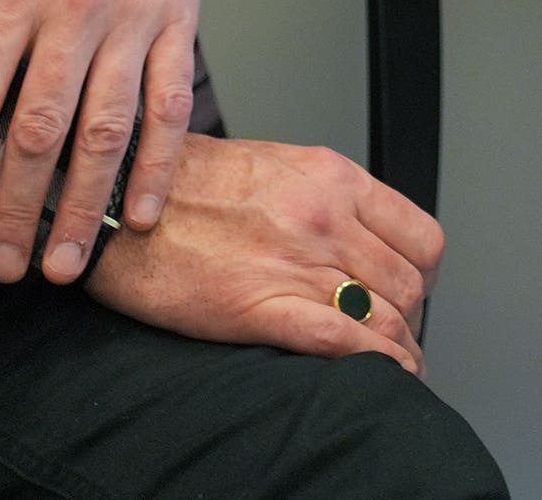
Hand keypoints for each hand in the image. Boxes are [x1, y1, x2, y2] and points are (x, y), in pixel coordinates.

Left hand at [0, 0, 217, 283]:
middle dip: (17, 211)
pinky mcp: (183, 16)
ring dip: (84, 209)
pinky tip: (144, 213)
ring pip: (107, 133)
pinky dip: (160, 166)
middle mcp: (77, 6)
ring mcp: (136, 15)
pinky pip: (171, 105)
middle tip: (3, 268)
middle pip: (38, 132)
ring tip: (67, 266)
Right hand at [86, 136, 443, 374]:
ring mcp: (298, 262)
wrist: (118, 200)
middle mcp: (325, 217)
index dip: (424, 275)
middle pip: (409, 282)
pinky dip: (378, 364)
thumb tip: (357, 233)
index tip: (413, 292)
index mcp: (331, 178)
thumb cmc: (181, 183)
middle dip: (412, 317)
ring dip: (400, 348)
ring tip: (394, 364)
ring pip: (387, 315)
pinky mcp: (264, 307)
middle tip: (398, 334)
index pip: (420, 236)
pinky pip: (347, 342)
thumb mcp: (272, 166)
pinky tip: (384, 376)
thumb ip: (322, 197)